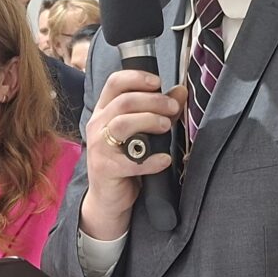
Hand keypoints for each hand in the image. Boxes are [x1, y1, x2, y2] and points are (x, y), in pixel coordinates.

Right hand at [80, 69, 180, 239]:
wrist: (109, 199)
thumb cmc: (126, 161)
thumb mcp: (141, 133)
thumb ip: (159, 111)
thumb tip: (180, 91)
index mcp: (103, 111)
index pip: (114, 83)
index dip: (136, 77)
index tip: (158, 82)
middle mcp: (97, 125)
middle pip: (124, 102)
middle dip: (153, 101)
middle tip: (173, 108)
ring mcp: (98, 147)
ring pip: (122, 123)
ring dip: (149, 121)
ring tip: (166, 127)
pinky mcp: (105, 169)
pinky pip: (130, 161)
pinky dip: (151, 160)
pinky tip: (164, 159)